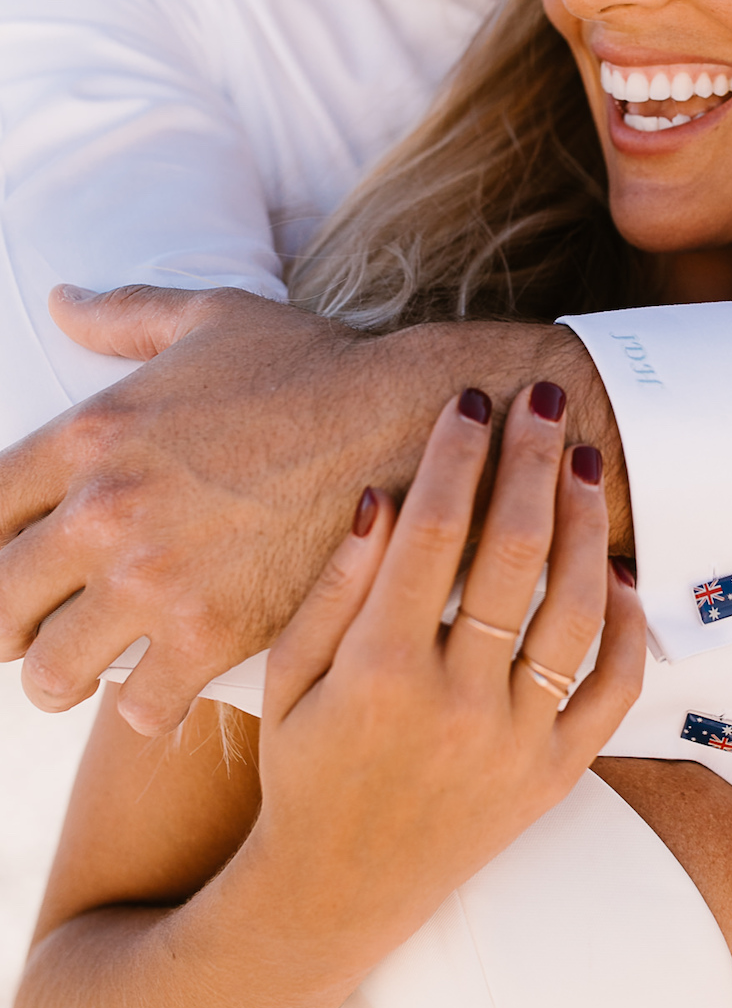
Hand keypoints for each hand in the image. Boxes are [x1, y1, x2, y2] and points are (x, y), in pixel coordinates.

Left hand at [0, 288, 369, 723]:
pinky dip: (149, 705)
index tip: (20, 556)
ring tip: (93, 667)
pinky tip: (171, 684)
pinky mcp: (218, 632)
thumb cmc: (318, 365)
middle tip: (43, 623)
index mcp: (87, 436)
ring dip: (66, 675)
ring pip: (50, 672)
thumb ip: (125, 315)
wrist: (415, 420)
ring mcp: (158, 579)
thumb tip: (62, 300)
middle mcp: (105, 512)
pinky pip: (141, 708)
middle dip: (10, 621)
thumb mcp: (213, 317)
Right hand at [251, 389, 642, 948]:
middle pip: (512, 554)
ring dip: (584, 524)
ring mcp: (516, 741)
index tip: (470, 402)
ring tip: (582, 461)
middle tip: (542, 399)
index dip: (457, 457)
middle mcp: (456, 705)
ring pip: (575, 611)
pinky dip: (628, 626)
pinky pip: (614, 688)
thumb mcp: (286, 683)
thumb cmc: (302, 772)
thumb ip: (330, 591)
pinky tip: (620, 568)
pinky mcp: (557, 773)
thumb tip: (383, 497)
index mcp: (377, 674)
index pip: (432, 534)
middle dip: (529, 462)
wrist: (335, 893)